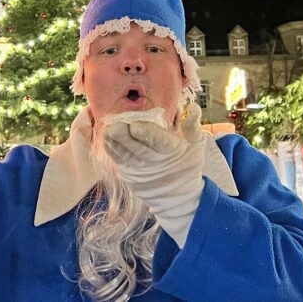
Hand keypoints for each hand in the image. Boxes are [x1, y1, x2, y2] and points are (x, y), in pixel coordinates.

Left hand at [103, 103, 204, 246]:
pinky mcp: (129, 174)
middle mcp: (154, 162)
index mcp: (172, 150)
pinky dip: (112, 150)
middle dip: (125, 136)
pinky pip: (119, 161)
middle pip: (137, 148)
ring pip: (125, 155)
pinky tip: (106, 138)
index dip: (146, 133)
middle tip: (115, 125)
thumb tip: (193, 106)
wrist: (178, 196)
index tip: (135, 124)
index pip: (158, 141)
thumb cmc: (187, 164)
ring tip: (108, 129)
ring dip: (115, 142)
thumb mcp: (196, 145)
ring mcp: (139, 170)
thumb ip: (192, 124)